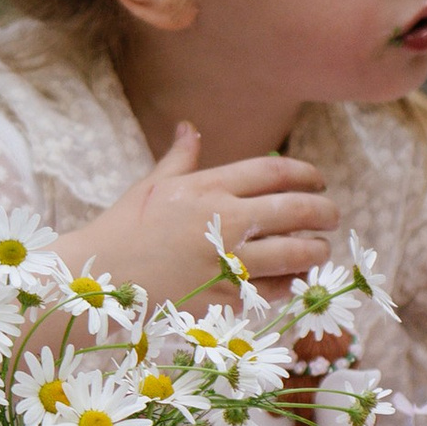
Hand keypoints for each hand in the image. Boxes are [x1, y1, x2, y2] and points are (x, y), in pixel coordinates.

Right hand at [66, 123, 338, 305]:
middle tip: (331, 215)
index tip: (319, 181)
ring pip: (295, 253)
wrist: (95, 283)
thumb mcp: (150, 187)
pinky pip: (273, 290)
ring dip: (316, 250)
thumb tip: (189, 126)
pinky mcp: (224, 298)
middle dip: (323, 211)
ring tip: (320, 249)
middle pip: (295, 209)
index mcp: (206, 188)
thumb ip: (180, 158)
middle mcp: (222, 221)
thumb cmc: (120, 231)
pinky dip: (291, 284)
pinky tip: (295, 280)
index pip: (274, 172)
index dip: (306, 174)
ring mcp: (226, 262)